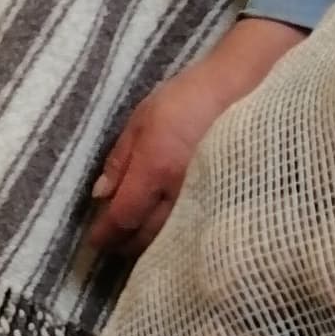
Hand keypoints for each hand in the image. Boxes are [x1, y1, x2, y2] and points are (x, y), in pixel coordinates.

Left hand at [87, 17, 305, 257]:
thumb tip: (100, 196)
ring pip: (170, 239)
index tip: (95, 240)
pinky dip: (175, 237)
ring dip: (149, 244)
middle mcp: (179, 191)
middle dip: (124, 244)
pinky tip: (167, 232)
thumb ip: (120, 159)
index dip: (105, 234)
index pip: (123, 216)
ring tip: (137, 239)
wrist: (239, 90)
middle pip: (145, 237)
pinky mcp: (223, 201)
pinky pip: (192, 230)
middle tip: (113, 241)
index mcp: (154, 168)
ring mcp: (204, 199)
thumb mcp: (142, 119)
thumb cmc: (186, 99)